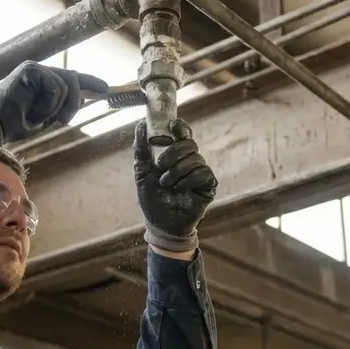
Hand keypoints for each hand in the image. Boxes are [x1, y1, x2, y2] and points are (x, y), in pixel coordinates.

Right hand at [0, 61, 108, 142]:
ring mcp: (35, 68)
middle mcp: (40, 71)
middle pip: (73, 79)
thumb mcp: (47, 116)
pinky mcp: (30, 69)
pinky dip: (48, 105)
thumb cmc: (15, 124)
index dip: (89, 82)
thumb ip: (63, 105)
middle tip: (63, 120)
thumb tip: (84, 99)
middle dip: (74, 102)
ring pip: (66, 86)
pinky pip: (55, 87)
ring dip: (56, 108)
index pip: (71, 78)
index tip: (105, 90)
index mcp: (43, 81)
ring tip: (38, 117)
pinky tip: (33, 111)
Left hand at [133, 119, 217, 253]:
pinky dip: (188, 180)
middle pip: (189, 144)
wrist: (161, 223)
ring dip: (177, 171)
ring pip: (195, 158)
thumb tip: (140, 124)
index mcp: (175, 155)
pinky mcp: (208, 186)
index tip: (172, 126)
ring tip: (166, 184)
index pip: (183, 134)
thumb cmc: (152, 198)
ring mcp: (200, 173)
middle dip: (173, 152)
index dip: (180, 127)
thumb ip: (141, 149)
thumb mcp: (142, 172)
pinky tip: (180, 189)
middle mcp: (189, 161)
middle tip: (161, 166)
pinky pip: (203, 173)